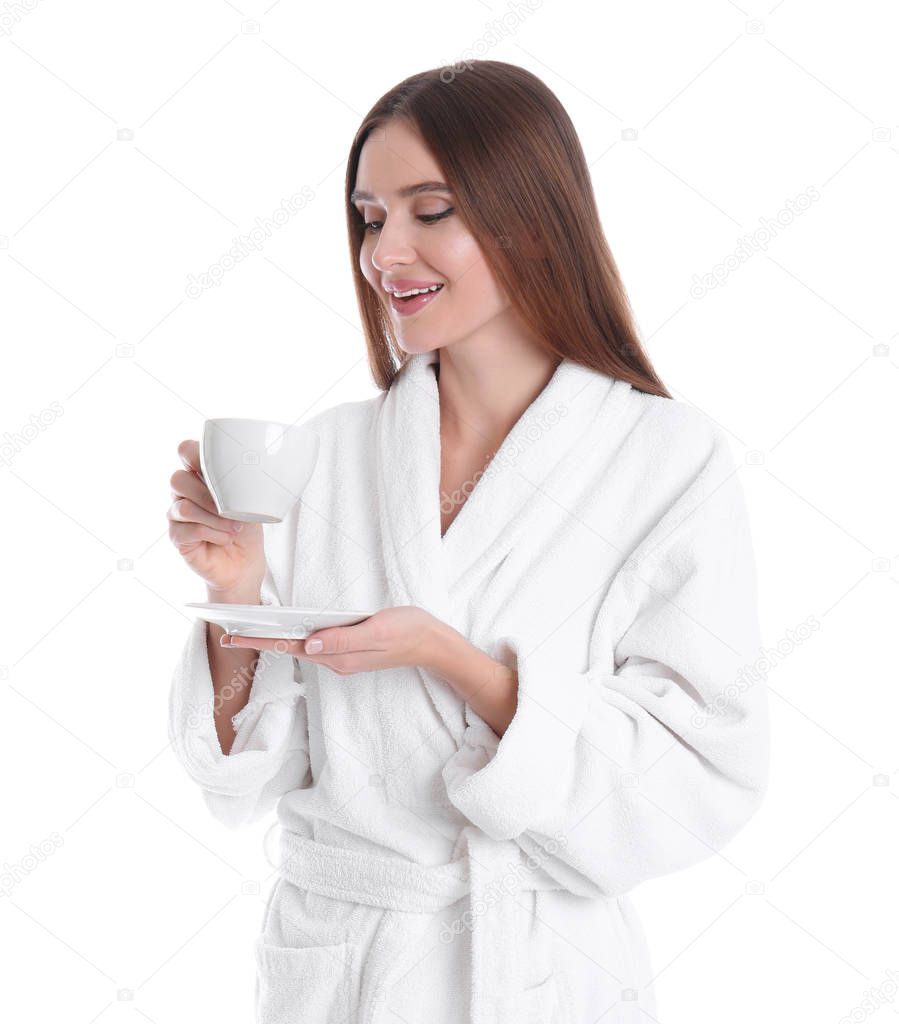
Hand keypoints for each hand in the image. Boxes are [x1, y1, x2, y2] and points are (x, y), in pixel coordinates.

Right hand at [168, 439, 265, 597]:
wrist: (246, 562)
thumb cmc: (246, 527)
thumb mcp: (251, 500)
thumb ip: (242, 483)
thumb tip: (246, 474)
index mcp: (201, 475)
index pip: (186, 451)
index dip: (194, 454)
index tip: (216, 466)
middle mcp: (184, 493)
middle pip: (177, 479)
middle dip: (206, 494)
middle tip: (230, 508)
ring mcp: (177, 515)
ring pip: (183, 507)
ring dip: (213, 518)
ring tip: (234, 528)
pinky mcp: (177, 537)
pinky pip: (187, 530)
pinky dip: (212, 534)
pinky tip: (225, 538)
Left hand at [221, 605, 443, 674]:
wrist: (434, 643)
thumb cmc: (408, 632)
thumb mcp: (377, 632)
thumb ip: (343, 640)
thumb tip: (308, 645)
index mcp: (339, 657)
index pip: (291, 647)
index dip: (260, 639)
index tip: (232, 636)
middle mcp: (336, 660)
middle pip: (291, 648)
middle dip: (260, 639)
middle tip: (227, 632)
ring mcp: (343, 656)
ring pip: (302, 646)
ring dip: (275, 637)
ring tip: (249, 628)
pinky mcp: (350, 648)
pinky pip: (316, 642)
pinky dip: (296, 635)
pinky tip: (287, 627)